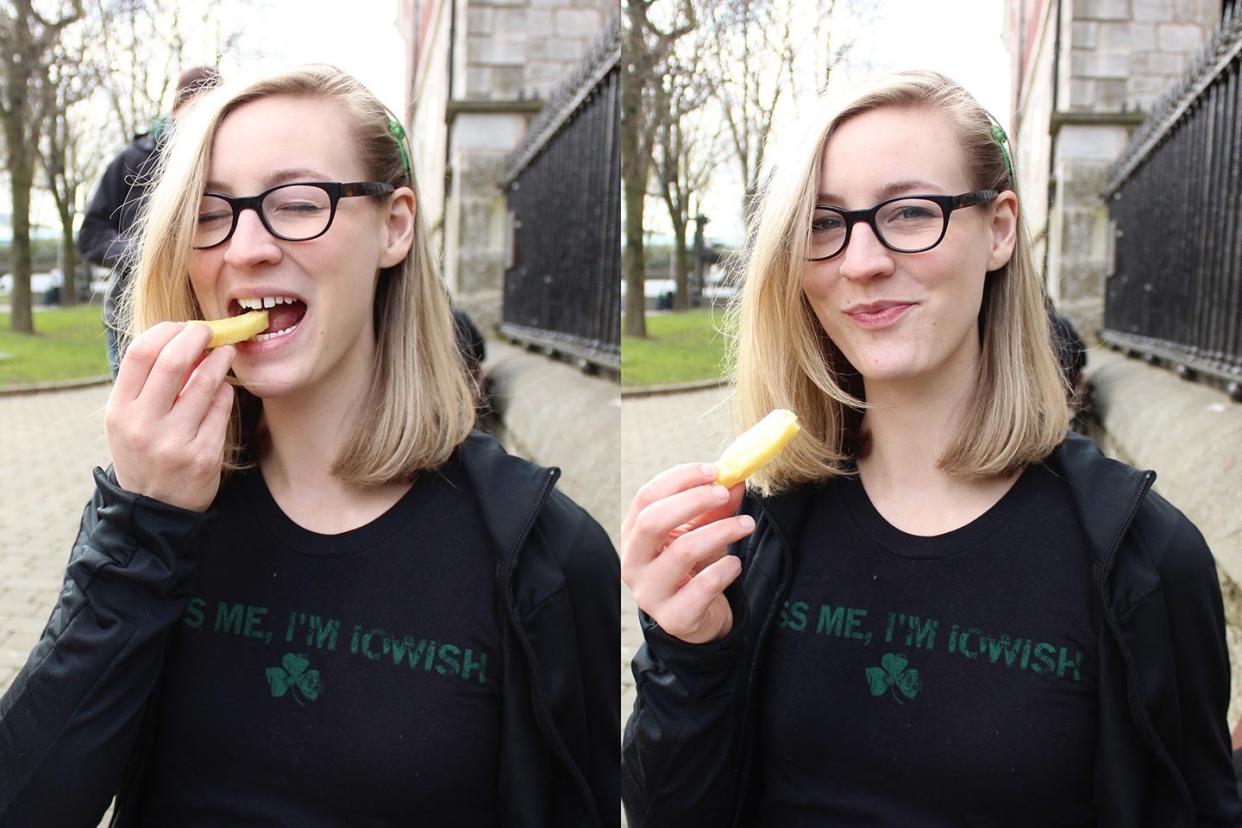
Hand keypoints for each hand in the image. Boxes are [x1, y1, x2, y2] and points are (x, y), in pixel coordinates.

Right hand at [105, 322, 235, 511]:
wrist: (154, 509)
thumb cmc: (143, 452)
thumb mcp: (128, 421)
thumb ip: (146, 385)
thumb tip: (180, 340)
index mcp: (119, 411)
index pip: (140, 354)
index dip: (165, 331)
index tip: (182, 326)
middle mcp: (143, 425)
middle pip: (172, 362)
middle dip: (195, 337)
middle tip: (209, 331)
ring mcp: (175, 442)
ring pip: (204, 384)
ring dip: (219, 360)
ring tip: (226, 352)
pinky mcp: (204, 457)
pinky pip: (221, 410)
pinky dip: (225, 392)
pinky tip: (224, 387)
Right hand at [621, 463, 755, 643]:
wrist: (698, 619)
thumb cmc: (695, 567)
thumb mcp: (702, 531)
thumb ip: (716, 506)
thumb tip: (736, 478)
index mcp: (634, 534)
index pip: (646, 496)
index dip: (680, 479)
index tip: (713, 470)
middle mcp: (633, 562)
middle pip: (652, 521)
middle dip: (693, 501)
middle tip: (725, 493)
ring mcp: (649, 593)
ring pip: (682, 552)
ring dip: (720, 532)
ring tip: (746, 525)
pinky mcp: (673, 618)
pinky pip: (702, 586)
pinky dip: (725, 569)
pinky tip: (735, 564)